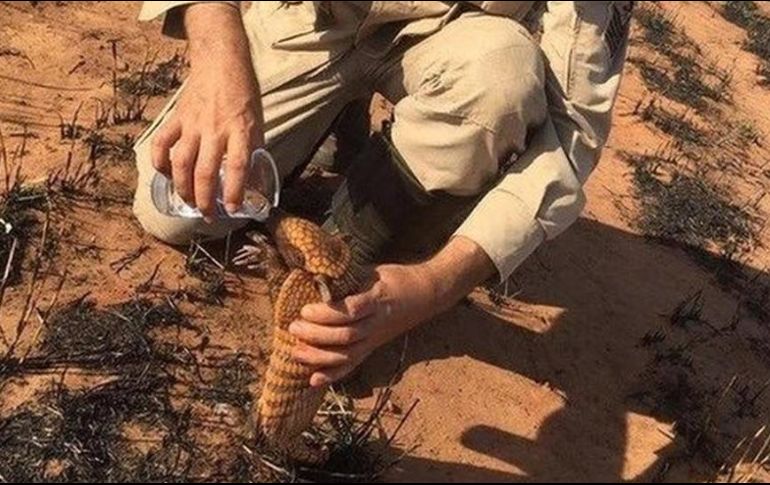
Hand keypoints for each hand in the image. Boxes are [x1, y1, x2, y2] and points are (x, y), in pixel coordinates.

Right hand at [151, 3, 263, 218]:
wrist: (221, 63)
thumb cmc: (244, 95)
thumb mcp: (258, 123)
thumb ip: (253, 151)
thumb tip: (254, 183)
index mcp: (240, 130)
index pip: (238, 166)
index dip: (234, 190)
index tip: (233, 208)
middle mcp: (215, 130)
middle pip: (205, 171)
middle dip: (205, 199)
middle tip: (208, 215)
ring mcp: (193, 124)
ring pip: (181, 163)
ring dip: (183, 188)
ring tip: (189, 203)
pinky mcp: (176, 118)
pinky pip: (161, 144)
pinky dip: (160, 163)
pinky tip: (166, 176)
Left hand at [289, 236, 496, 386]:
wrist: (426, 295)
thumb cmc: (397, 279)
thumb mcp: (375, 271)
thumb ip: (349, 277)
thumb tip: (317, 274)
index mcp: (377, 300)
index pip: (351, 311)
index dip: (327, 313)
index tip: (306, 309)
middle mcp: (376, 323)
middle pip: (346, 336)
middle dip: (316, 335)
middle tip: (294, 327)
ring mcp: (375, 338)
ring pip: (347, 354)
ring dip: (319, 357)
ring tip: (296, 352)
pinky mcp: (373, 347)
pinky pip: (353, 364)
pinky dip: (333, 374)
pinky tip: (313, 380)